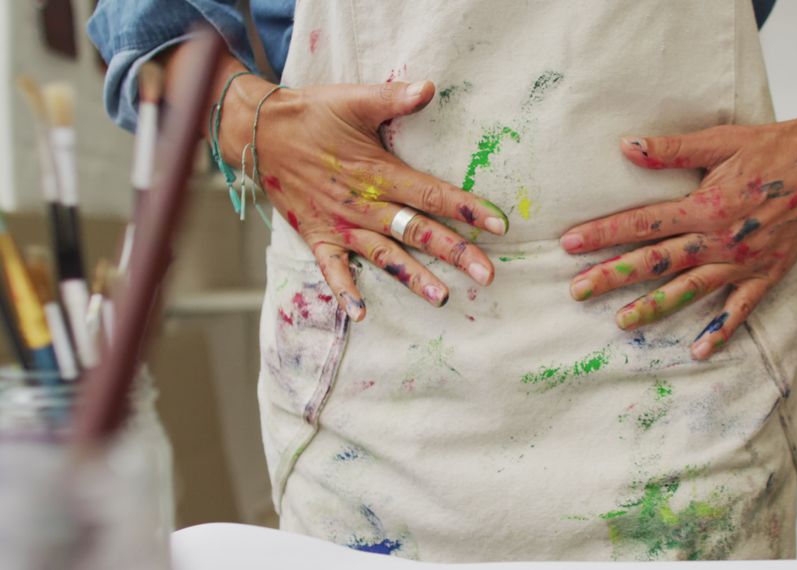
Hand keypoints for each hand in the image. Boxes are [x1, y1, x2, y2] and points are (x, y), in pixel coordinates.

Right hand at [220, 76, 509, 321]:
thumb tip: (429, 87)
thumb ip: (393, 98)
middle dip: (454, 252)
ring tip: (442, 298)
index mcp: (378, 173)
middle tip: (487, 274)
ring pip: (384, 256)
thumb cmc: (313, 114)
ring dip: (412, 278)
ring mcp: (340, 225)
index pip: (432, 193)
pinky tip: (361, 315)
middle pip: (417, 231)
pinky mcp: (317, 237)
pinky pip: (332, 270)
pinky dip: (345, 291)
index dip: (466, 208)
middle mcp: (364, 205)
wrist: (259, 133)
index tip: (499, 223)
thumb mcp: (354, 100)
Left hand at [560, 109, 796, 359]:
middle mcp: (721, 240)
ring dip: (653, 308)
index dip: (602, 234)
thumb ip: (672, 149)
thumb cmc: (777, 146)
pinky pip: (741, 310)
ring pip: (690, 291)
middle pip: (656, 263)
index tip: (569, 244)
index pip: (641, 223)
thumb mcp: (722, 140)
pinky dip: (721, 331)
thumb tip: (626, 147)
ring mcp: (745, 261)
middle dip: (612, 277)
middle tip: (576, 292)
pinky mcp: (768, 273)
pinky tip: (698, 351)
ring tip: (620, 323)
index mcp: (706, 206)